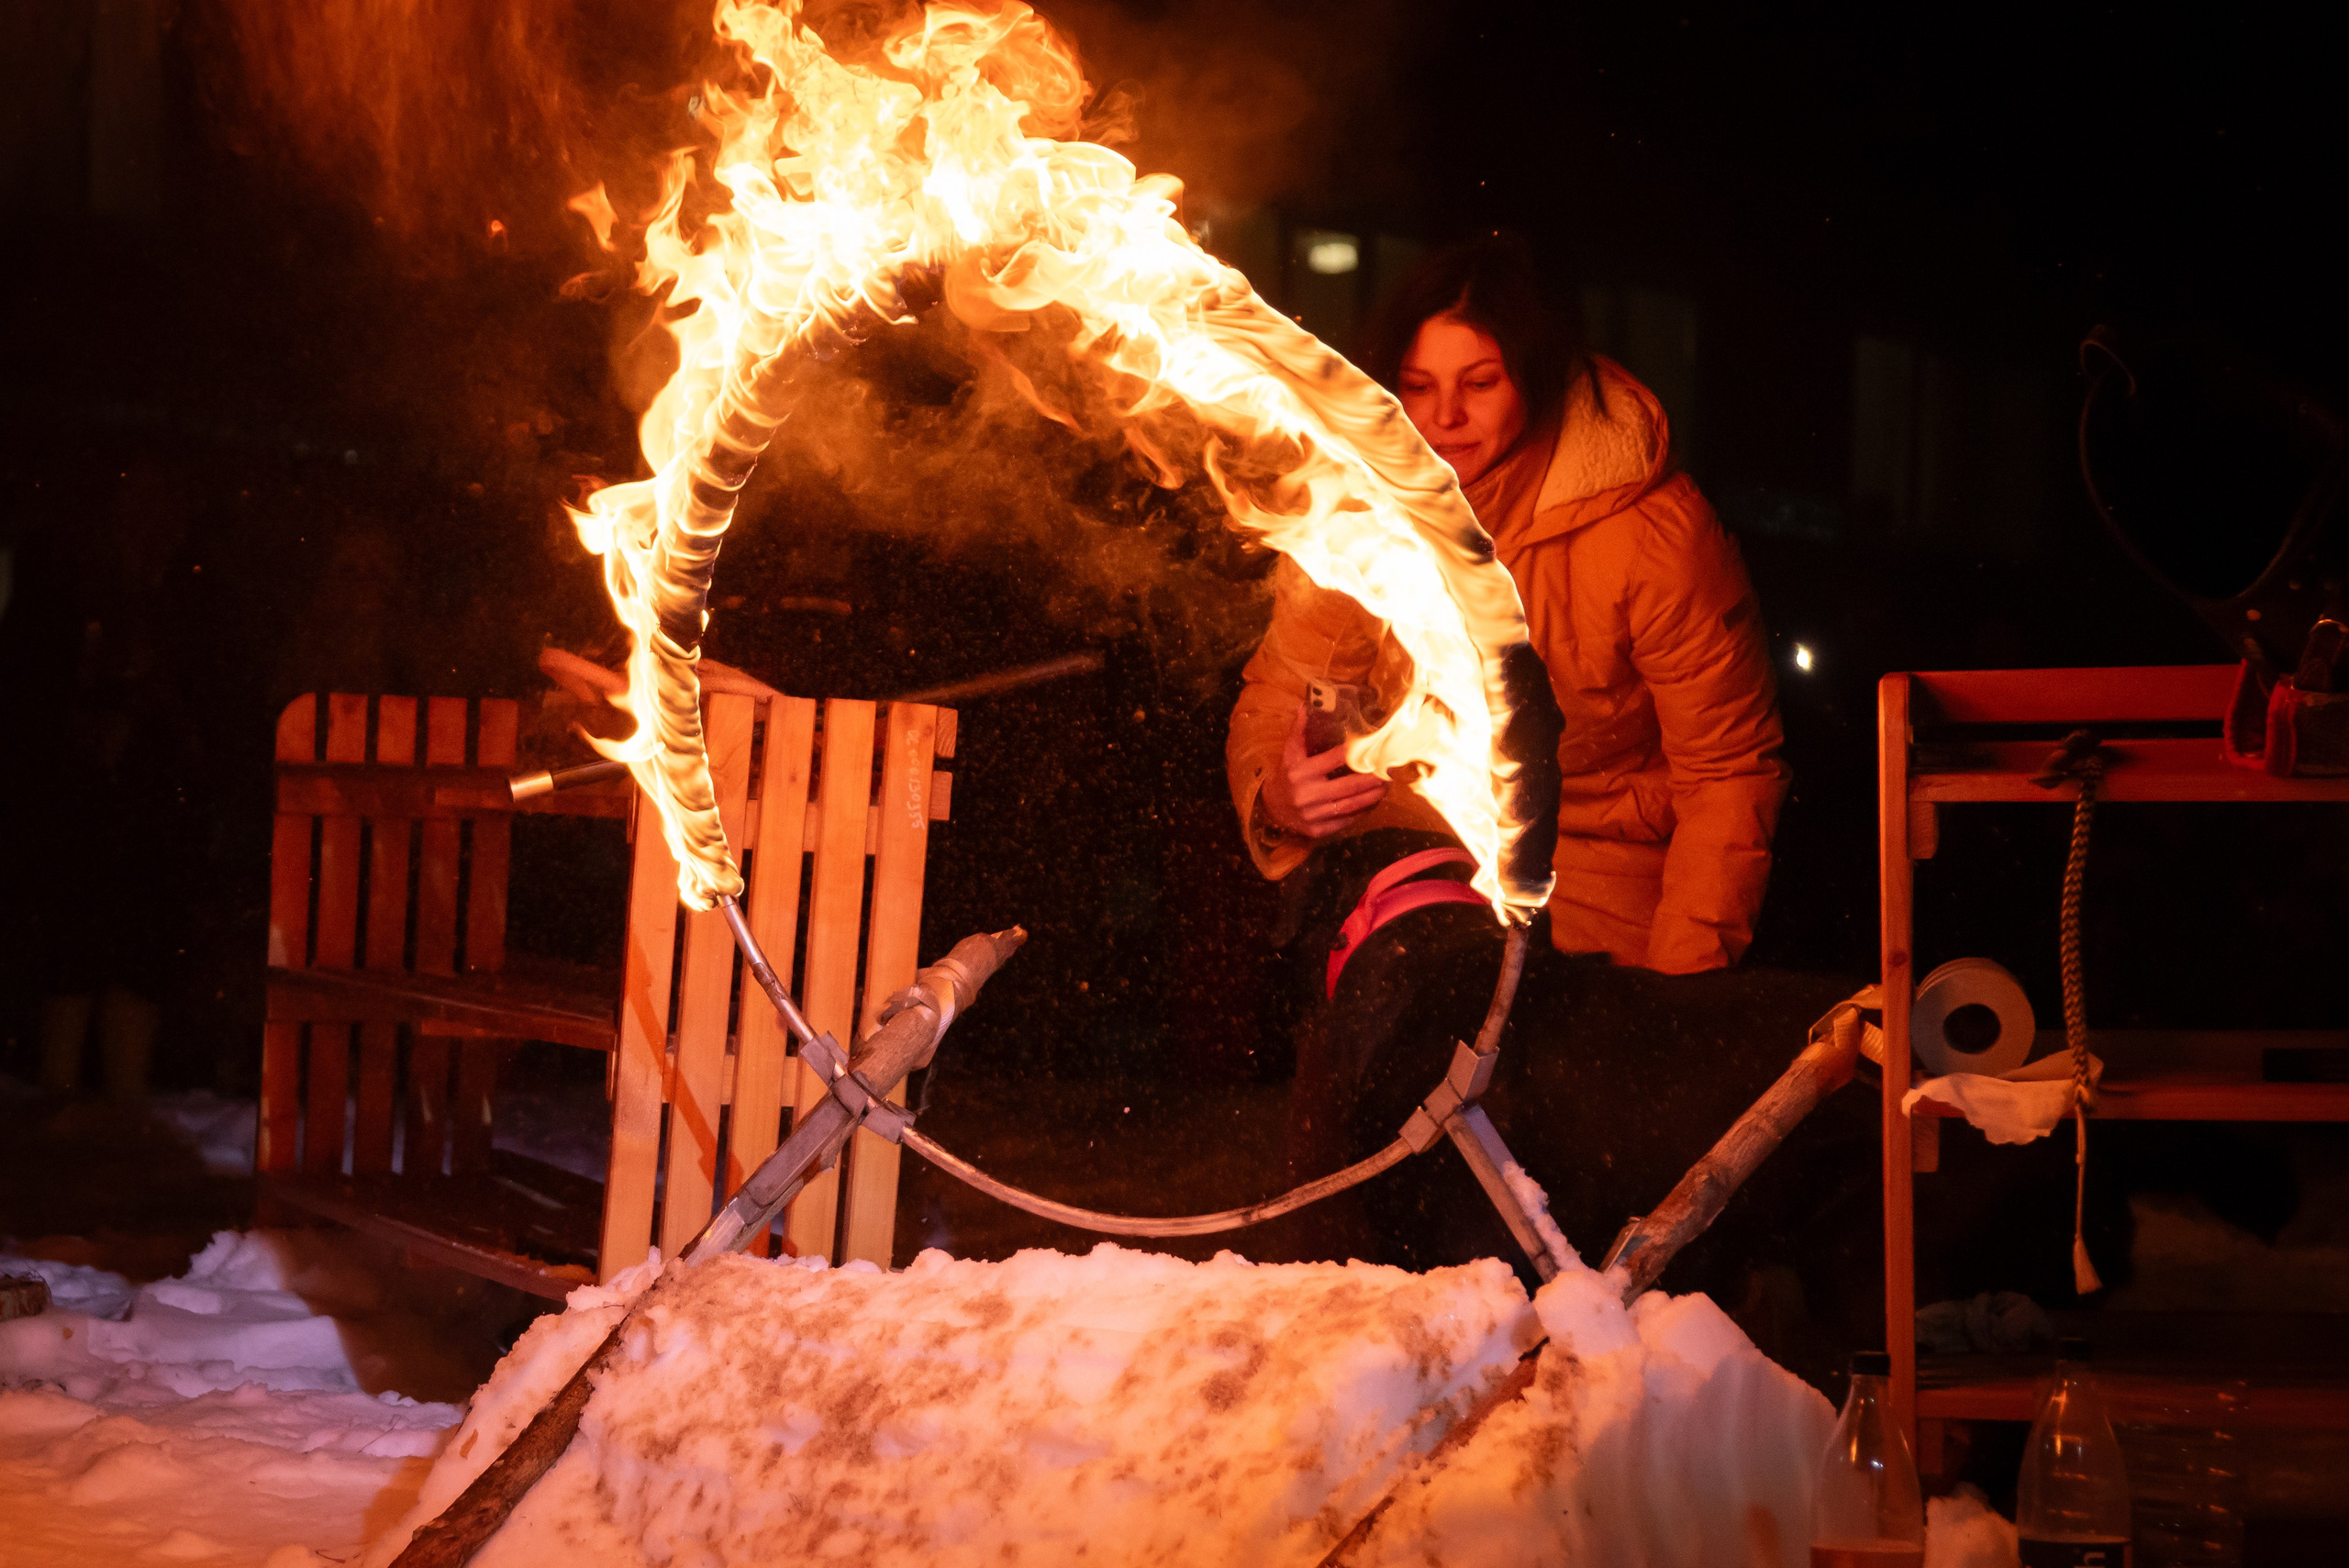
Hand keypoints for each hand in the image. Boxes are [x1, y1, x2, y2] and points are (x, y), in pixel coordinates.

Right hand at [1260, 702, 1386, 838]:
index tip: (1374, 747)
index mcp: (1301, 772)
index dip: (1356, 752)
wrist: (1272, 808)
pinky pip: (1346, 820)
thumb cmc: (1286, 775)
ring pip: (1351, 805)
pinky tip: (1373, 801)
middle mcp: (1307, 794)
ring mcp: (1313, 814)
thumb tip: (1306, 705)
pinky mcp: (1318, 830)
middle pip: (1349, 786)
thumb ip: (1299, 730)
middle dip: (1373, 778)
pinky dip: (1362, 811)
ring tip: (1387, 786)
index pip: (1335, 759)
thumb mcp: (1290, 752)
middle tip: (1390, 770)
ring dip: (1373, 795)